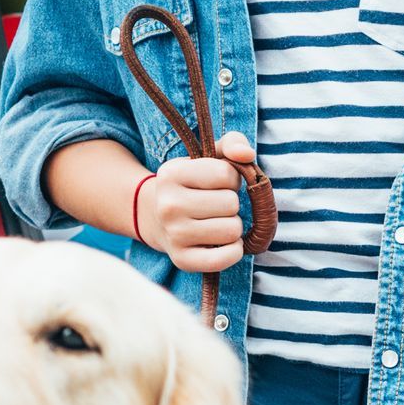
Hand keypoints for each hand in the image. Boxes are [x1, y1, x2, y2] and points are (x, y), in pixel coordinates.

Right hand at [138, 133, 256, 271]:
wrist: (156, 217)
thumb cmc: (193, 184)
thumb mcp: (208, 156)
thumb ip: (233, 143)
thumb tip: (247, 155)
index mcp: (171, 174)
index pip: (227, 174)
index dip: (231, 178)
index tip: (217, 183)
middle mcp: (168, 205)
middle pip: (231, 204)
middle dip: (231, 204)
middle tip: (215, 205)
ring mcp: (173, 235)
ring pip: (232, 230)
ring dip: (232, 226)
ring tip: (215, 221)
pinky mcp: (182, 260)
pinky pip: (225, 258)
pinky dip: (233, 251)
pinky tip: (222, 243)